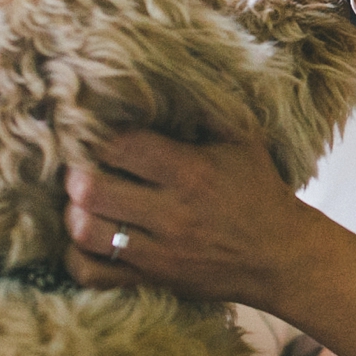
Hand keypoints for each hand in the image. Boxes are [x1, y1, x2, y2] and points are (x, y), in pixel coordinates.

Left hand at [62, 130, 302, 306]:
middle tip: (82, 165)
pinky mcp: (153, 279)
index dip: (98, 134)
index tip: (97, 132)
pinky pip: (93, 274)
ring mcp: (160, 251)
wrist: (281, 257)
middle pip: (91, 188)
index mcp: (191, 171)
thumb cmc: (259, 191)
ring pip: (86, 231)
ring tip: (83, 201)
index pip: (121, 145)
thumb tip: (166, 75)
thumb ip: (205, 109)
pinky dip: (78, 256)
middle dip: (77, 172)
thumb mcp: (243, 140)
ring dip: (75, 212)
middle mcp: (172, 212)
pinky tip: (88, 238)